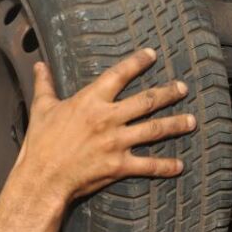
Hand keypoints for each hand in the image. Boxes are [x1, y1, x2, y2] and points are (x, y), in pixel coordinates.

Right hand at [13, 48, 195, 202]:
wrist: (42, 177)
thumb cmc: (40, 143)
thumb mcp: (41, 109)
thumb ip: (45, 85)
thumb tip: (39, 65)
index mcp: (90, 100)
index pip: (119, 74)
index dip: (137, 62)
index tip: (151, 55)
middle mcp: (108, 118)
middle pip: (147, 101)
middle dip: (168, 93)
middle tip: (182, 88)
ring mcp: (116, 142)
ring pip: (154, 129)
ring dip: (175, 124)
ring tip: (191, 121)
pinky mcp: (119, 165)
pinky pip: (148, 165)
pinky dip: (165, 166)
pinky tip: (179, 166)